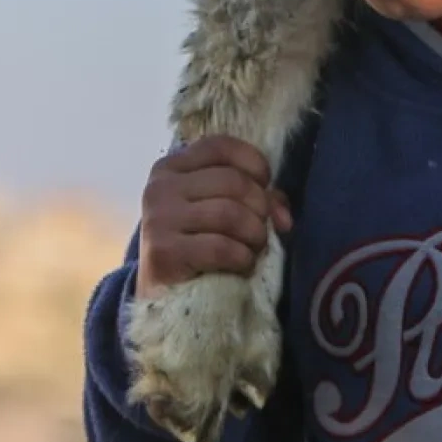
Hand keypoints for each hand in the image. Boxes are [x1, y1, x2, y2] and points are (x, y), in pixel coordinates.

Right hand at [134, 135, 292, 299]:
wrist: (164, 295)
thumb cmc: (199, 245)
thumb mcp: (222, 211)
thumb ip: (256, 198)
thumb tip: (282, 215)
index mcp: (171, 167)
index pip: (221, 146)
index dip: (254, 163)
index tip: (264, 186)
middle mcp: (160, 187)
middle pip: (233, 181)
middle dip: (260, 208)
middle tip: (260, 231)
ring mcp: (158, 219)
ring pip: (230, 213)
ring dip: (254, 235)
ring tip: (252, 249)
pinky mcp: (163, 252)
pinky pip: (220, 247)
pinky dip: (241, 258)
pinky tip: (241, 266)